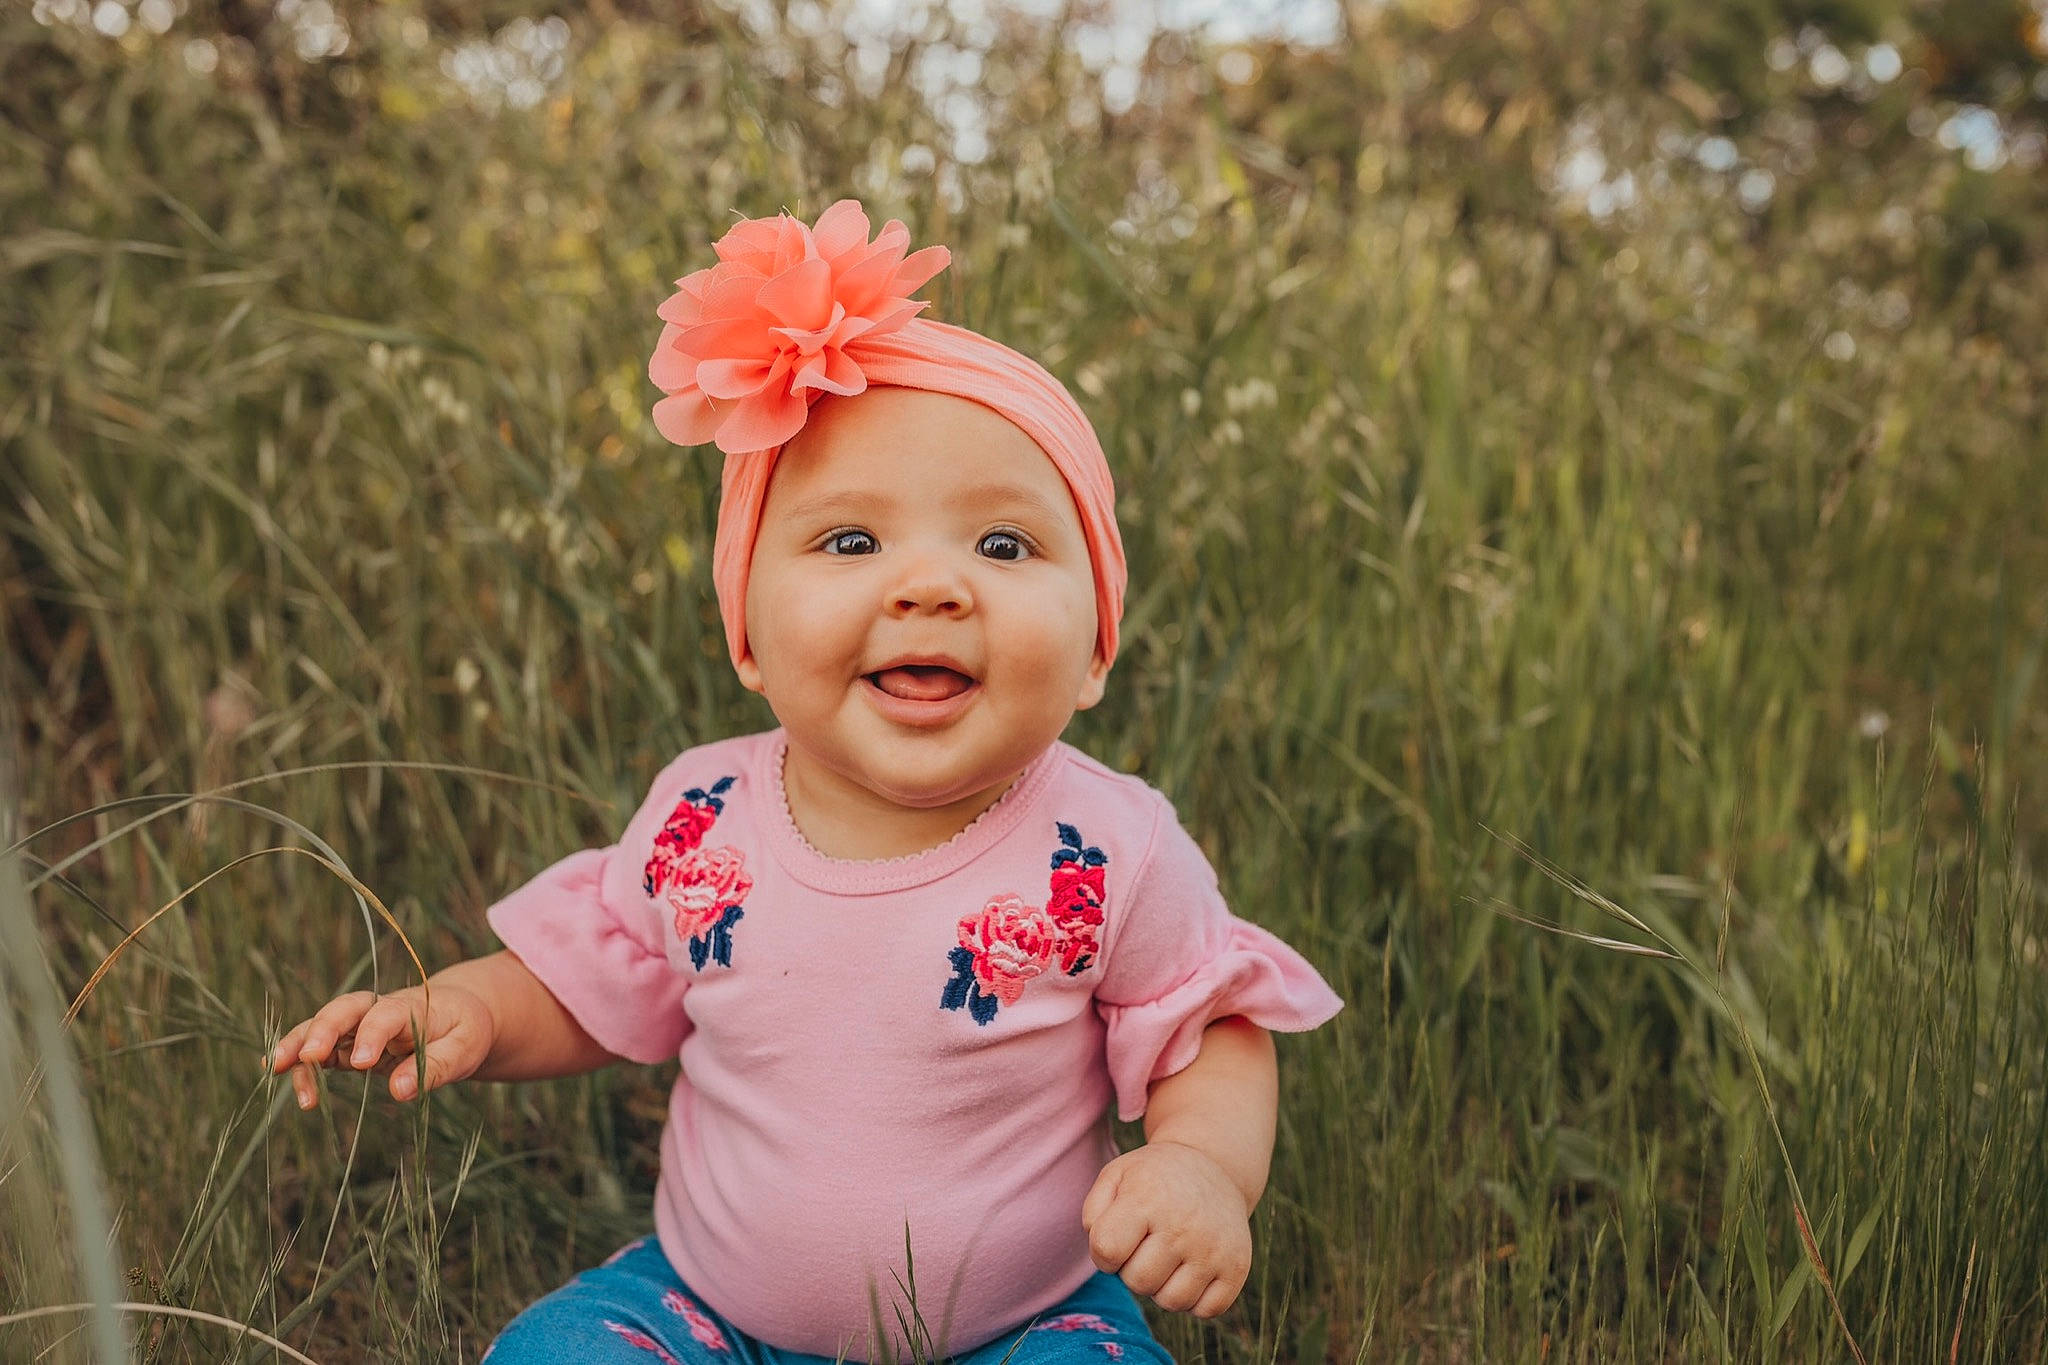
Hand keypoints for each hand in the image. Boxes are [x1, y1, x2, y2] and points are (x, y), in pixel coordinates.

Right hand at [267, 984, 495, 1108]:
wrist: (458, 1014)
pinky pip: (319, 1048)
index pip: (388, 1015)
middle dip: (323, 1029)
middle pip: (345, 1008)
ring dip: (299, 1043)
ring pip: (322, 1025)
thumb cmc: (463, 1031)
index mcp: (412, 1007)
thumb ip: (435, 1067)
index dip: (373, 1035)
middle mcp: (379, 1009)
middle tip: (308, 1057)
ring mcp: (359, 1025)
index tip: (364, 1064)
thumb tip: (400, 1092)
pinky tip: (277, 1074)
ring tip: (276, 1069)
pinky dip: (298, 1059)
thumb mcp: (464, 1049)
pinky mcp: (348, 1044)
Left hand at [1080, 1139, 1252, 1318]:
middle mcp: (1184, 1226)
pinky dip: (1194, 1298)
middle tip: (1146, 1245)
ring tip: (1168, 1256)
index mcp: (1148, 1200)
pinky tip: (1192, 1269)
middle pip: (1138, 1282)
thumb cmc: (1153, 1180)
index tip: (1117, 1238)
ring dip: (1162, 1286)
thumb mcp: (1116, 1176)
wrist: (1213, 1165)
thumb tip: (1104, 1253)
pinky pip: (1206, 1310)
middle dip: (1133, 1270)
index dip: (1104, 1253)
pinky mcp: (1237, 1267)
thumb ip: (1093, 1213)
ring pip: (1172, 1302)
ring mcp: (1214, 1249)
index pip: (1107, 1251)